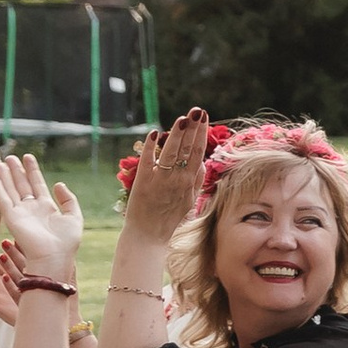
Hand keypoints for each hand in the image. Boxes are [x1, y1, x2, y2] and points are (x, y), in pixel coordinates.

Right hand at [0, 152, 85, 288]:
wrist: (54, 257)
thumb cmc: (66, 242)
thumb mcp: (74, 217)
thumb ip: (68, 200)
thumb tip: (59, 184)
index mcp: (46, 208)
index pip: (37, 184)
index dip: (32, 170)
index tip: (28, 157)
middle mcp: (31, 209)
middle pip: (21, 185)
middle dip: (16, 171)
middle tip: (10, 157)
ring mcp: (21, 213)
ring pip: (10, 191)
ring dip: (5, 177)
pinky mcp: (12, 219)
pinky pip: (3, 202)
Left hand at [114, 111, 209, 251]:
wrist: (148, 236)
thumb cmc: (169, 219)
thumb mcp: (190, 200)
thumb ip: (198, 180)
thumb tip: (202, 161)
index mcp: (189, 182)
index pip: (197, 153)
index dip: (201, 134)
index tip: (204, 117)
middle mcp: (176, 179)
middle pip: (186, 149)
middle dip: (193, 129)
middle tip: (197, 110)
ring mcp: (160, 180)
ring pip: (171, 153)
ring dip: (177, 134)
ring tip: (183, 118)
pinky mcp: (143, 182)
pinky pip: (148, 161)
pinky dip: (151, 147)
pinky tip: (156, 133)